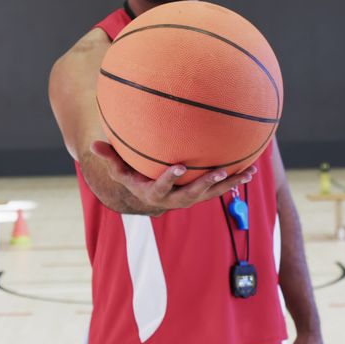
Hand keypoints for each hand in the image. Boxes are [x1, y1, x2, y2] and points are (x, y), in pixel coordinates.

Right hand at [90, 140, 254, 214]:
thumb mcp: (119, 169)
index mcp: (153, 193)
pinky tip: (252, 169)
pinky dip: (235, 180)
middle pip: (192, 195)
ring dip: (230, 184)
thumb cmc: (132, 176)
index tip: (179, 166)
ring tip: (249, 173)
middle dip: (206, 185)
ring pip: (212, 194)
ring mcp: (190, 198)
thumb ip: (109, 157)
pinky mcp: (202, 194)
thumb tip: (92, 144)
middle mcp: (174, 200)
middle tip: (220, 172)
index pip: (161, 187)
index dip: (170, 179)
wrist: (148, 196)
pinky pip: (220, 188)